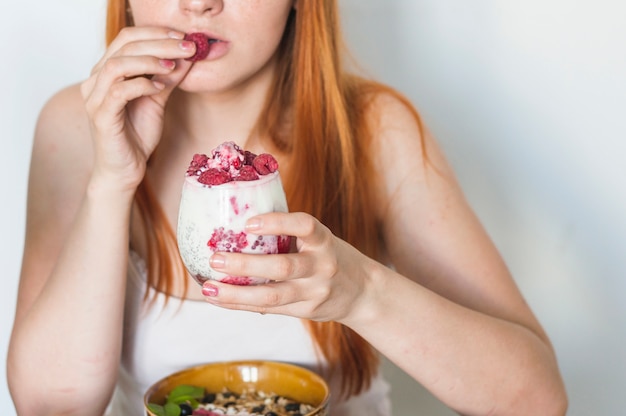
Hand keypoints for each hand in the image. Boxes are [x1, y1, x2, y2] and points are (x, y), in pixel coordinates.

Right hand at [80, 27, 194, 190]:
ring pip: (118, 65)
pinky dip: (142, 85)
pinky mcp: (101, 116)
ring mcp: (95, 98)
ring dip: (149, 61)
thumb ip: (169, 78)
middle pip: (124, 46)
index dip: (156, 33)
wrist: (124, 170)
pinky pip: (119, 92)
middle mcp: (95, 80)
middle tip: (186, 47)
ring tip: (173, 66)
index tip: (184, 37)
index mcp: (106, 72)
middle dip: (159, 43)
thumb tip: (188, 56)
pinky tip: (159, 88)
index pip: (127, 38)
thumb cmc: (137, 136)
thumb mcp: (158, 100)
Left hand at [201, 212, 374, 322]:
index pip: (305, 226)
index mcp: (324, 240)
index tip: (249, 223)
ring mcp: (314, 292)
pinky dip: (240, 305)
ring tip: (209, 288)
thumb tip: (238, 223)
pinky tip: (219, 300)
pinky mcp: (305, 311)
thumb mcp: (319, 239)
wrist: (363, 292)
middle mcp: (322, 266)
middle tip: (215, 258)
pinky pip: (269, 309)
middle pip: (283, 266)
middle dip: (246, 264)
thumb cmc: (329, 257)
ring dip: (236, 293)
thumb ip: (289, 234)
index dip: (278, 223)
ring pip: (272, 295)